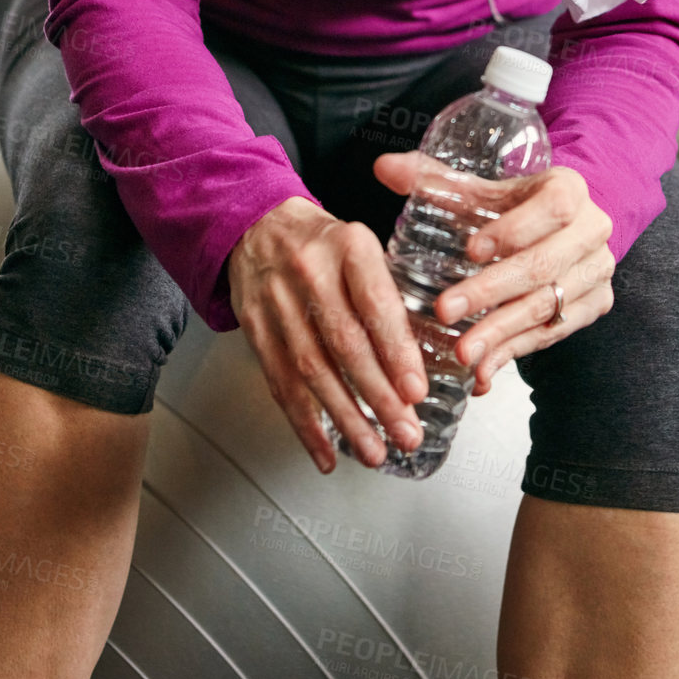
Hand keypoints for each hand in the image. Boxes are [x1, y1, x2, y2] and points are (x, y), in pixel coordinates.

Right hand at [227, 197, 427, 472]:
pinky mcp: (255, 328)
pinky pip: (280, 383)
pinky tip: (326, 453)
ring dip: (346, 418)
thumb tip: (424, 361)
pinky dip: (305, 424)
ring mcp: (277, 301)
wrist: (257, 225)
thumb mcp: (361, 247)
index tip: (416, 390)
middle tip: (407, 433)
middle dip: (379, 396)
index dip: (396, 350)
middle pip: (345, 343)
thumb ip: (388, 294)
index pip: (375, 302)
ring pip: (312, 370)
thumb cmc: (324, 243)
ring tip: (375, 451)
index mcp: (348, 245)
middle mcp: (310, 271)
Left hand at [371, 156, 614, 395]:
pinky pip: (553, 334)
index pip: (552, 207)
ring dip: (502, 333)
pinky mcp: (595, 306)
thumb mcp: (483, 189)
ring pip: (548, 307)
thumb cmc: (516, 205)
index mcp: (569, 190)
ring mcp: (596, 273)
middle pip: (543, 266)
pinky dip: (515, 353)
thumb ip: (434, 179)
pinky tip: (483, 370)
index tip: (471, 251)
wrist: (564, 226)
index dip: (514, 229)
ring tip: (461, 352)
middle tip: (445, 310)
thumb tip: (383, 167)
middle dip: (491, 292)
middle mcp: (592, 231)